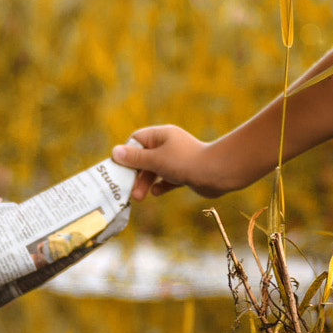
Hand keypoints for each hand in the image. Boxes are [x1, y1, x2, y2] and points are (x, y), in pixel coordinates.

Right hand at [112, 125, 231, 200]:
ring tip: (140, 197)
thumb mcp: (156, 160)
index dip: (126, 153)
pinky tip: (156, 193)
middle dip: (135, 174)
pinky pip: (167, 178)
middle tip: (129, 191)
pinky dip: (161, 185)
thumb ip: (135, 158)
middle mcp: (169, 144)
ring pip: (155, 170)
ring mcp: (177, 159)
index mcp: (162, 135)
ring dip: (145, 182)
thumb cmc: (185, 162)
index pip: (137, 140)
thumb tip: (115, 152)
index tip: (119, 168)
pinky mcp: (185, 172)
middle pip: (144, 158)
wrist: (218, 173)